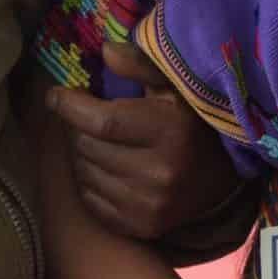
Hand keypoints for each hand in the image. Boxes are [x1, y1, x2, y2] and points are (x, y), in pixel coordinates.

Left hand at [44, 37, 246, 243]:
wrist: (222, 181)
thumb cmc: (193, 124)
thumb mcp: (175, 87)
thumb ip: (141, 65)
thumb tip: (105, 51)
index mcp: (170, 132)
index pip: (101, 121)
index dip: (70, 106)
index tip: (55, 94)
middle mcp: (159, 173)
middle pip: (87, 147)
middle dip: (79, 128)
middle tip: (89, 117)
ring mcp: (149, 205)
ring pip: (84, 174)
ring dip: (85, 155)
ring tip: (102, 143)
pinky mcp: (140, 227)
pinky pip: (90, 200)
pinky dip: (91, 181)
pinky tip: (108, 169)